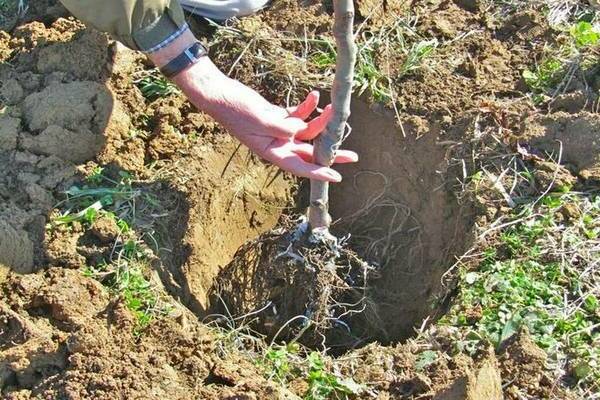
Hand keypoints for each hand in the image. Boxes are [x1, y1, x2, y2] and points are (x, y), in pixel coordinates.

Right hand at [173, 59, 356, 181]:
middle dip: (331, 153)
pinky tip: (314, 95)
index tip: (336, 177)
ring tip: (333, 109)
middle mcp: (278, 145)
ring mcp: (279, 131)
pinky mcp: (278, 117)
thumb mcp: (261, 119)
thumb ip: (283, 127)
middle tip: (353, 156)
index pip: (299, 167)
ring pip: (308, 132)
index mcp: (272, 152)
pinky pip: (299, 115)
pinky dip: (307, 107)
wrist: (221, 94)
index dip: (318, 173)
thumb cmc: (236, 110)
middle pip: (309, 153)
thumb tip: (302, 130)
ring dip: (321, 121)